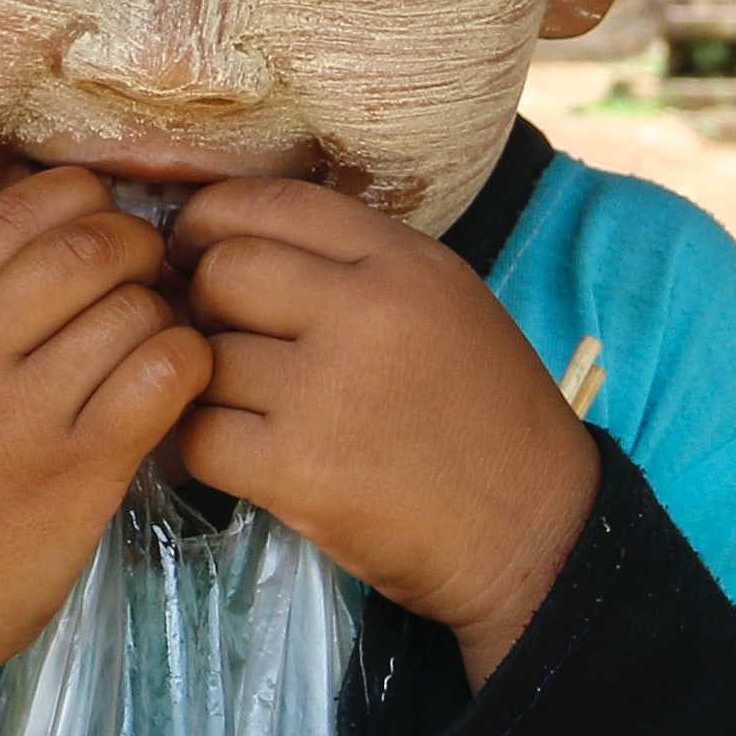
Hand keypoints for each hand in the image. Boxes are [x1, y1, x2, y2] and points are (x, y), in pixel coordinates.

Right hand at [0, 165, 203, 735]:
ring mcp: (22, 414)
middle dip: (137, 248)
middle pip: (86, 245)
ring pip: (136, 306)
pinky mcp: (82, 470)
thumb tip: (68, 223)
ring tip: (157, 337)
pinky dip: (188, 362)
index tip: (100, 224)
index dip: (78, 200)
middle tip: (149, 277)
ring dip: (166, 311)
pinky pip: (166, 374)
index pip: (13, 209)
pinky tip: (174, 381)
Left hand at [167, 180, 598, 682]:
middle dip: (203, 305)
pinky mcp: (299, 468)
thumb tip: (231, 242)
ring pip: (202, 356)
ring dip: (205, 385)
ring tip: (242, 408)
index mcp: (404, 261)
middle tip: (223, 341)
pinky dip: (201, 450)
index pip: (271, 201)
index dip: (211, 221)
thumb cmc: (486, 418)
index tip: (196, 252)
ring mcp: (329, 390)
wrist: (539, 534)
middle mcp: (366, 311)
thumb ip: (353, 265)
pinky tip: (238, 458)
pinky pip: (199, 435)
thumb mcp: (444, 303)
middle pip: (222, 271)